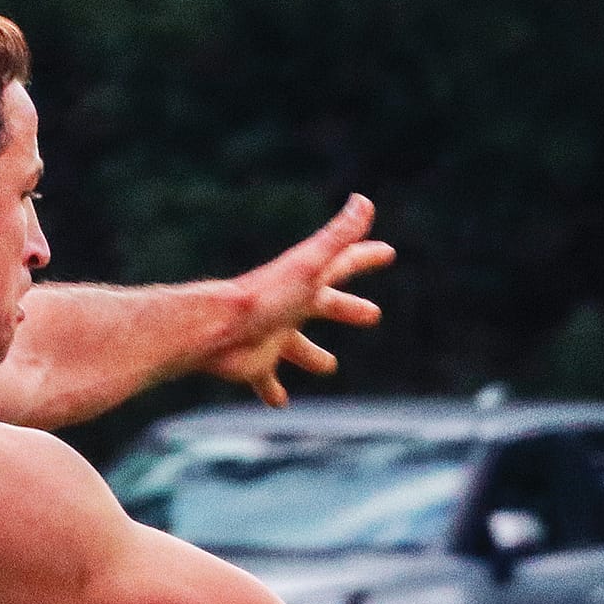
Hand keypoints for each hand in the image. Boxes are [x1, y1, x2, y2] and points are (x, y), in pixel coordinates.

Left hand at [204, 194, 394, 407]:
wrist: (216, 330)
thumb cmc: (264, 298)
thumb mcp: (308, 266)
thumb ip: (337, 238)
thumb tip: (363, 201)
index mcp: (305, 280)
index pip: (343, 263)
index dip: (365, 256)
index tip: (387, 252)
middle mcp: (289, 305)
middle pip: (325, 304)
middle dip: (347, 308)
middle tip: (372, 315)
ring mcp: (272, 335)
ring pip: (296, 346)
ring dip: (312, 355)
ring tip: (329, 366)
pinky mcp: (256, 362)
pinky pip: (266, 379)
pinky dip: (272, 389)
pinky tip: (280, 402)